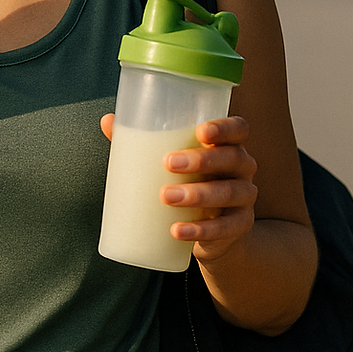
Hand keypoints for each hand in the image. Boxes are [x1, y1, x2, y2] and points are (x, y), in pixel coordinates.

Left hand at [100, 113, 258, 265]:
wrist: (212, 229)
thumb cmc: (188, 181)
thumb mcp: (171, 160)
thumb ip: (143, 140)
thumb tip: (108, 121)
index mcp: (228, 144)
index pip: (239, 128)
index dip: (225, 127)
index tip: (201, 131)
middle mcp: (242, 168)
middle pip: (233, 158)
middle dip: (202, 159)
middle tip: (168, 163)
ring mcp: (245, 197)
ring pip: (230, 192)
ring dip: (198, 194)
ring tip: (166, 196)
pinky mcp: (239, 226)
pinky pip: (227, 228)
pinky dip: (201, 230)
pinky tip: (177, 231)